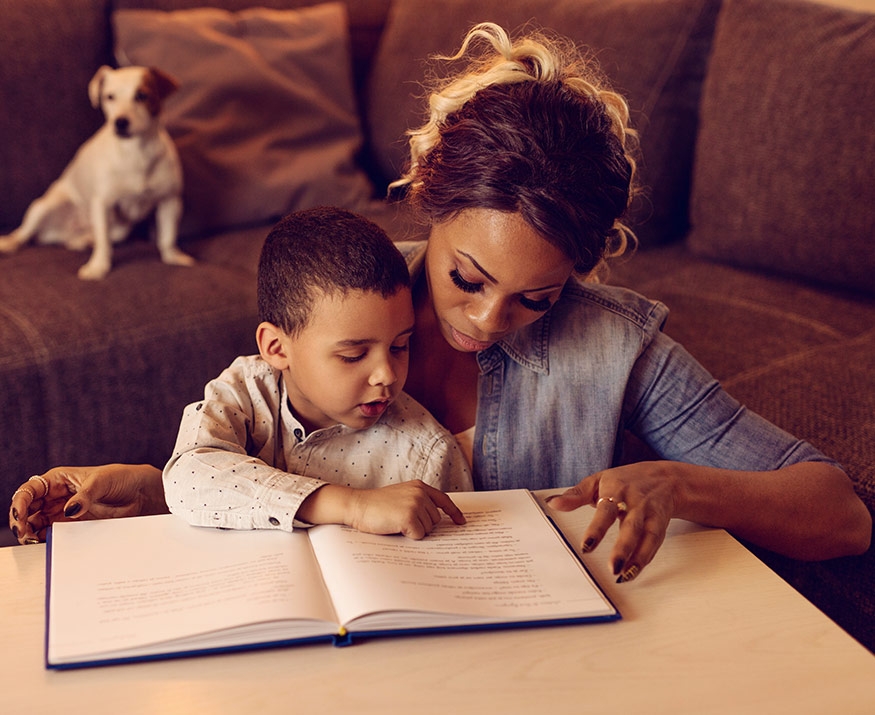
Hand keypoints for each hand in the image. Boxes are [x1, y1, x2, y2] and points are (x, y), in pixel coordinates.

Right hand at [8, 464, 166, 544]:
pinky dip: (47, 540)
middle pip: (29, 509)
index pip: (30, 490)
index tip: (21, 515)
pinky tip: (46, 543)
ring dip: (31, 533)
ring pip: (37, 524)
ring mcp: (65, 512)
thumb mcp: (101, 482)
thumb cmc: (122, 479)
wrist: (142, 493)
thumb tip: (69, 510)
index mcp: (59, 479)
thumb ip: (84, 496)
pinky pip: (54, 534)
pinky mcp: (75, 525)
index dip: (20, 502)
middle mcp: (58, 496)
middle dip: (22, 521)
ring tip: (34, 539)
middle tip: (25, 533)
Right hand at [302, 480, 466, 538]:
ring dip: (415, 530)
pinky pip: (419, 535)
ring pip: (428, 529)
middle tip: (401, 521)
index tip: (461, 522)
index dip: (454, 512)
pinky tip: (395, 527)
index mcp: (419, 486)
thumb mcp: (401, 496)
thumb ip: (418, 501)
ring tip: (397, 522)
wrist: (358, 505)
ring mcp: (416, 504)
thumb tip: (435, 520)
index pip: (444, 499)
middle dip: (423, 525)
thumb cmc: (376, 505)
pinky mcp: (410, 516)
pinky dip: (409, 536)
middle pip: (436, 519)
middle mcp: (420, 492)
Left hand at [546, 462, 677, 582]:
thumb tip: (553, 503)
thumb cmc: (626, 480)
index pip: (606, 510)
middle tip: (613, 568)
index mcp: (617, 490)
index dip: (597, 529)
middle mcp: (636, 503)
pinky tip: (632, 572)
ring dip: (637, 558)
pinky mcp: (660, 526)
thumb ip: (576, 494)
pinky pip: (654, 544)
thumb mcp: (598, 480)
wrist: (664, 478)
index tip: (586, 547)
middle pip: (631, 527)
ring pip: (647, 537)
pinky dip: (644, 559)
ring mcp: (650, 515)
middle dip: (623, 548)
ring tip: (623, 576)